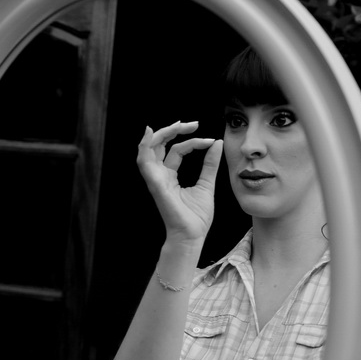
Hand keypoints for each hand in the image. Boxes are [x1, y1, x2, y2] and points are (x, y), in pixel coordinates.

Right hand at [136, 122, 222, 244]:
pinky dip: (144, 147)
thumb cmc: (197, 216)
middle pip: (159, 146)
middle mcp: (160, 176)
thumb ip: (209, 164)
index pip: (176, 151)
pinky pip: (144, 162)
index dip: (192, 142)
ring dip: (160, 134)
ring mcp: (155, 180)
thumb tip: (215, 142)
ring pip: (148, 150)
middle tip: (191, 124)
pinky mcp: (155, 184)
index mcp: (170, 176)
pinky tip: (150, 134)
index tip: (209, 141)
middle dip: (172, 131)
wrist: (193, 235)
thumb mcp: (207, 184)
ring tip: (177, 125)